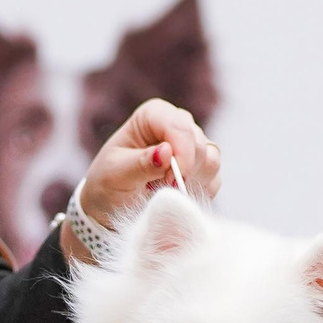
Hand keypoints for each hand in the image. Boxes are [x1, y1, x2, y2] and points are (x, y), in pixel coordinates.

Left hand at [70, 99, 222, 262]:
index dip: (181, 155)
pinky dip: (198, 191)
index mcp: (152, 115)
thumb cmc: (108, 185)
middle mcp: (175, 124)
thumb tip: (166, 151)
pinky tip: (175, 196)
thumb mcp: (116, 175)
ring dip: (192, 181)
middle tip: (159, 189)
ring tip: (163, 191)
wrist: (112, 207)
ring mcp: (191, 145)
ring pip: (212, 160)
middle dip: (184, 171)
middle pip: (199, 143)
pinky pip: (215, 178)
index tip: (171, 182)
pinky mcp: (202, 167)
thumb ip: (141, 164)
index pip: (180, 126)